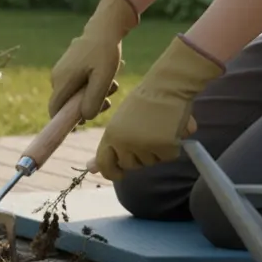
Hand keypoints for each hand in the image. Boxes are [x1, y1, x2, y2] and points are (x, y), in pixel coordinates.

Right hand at [48, 0, 137, 120]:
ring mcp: (61, 71)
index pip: (55, 110)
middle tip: (109, 101)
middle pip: (66, 103)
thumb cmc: (105, 52)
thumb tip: (85, 118)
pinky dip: (91, 85)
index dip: (64, 122)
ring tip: (113, 85)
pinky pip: (76, 84)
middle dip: (87, 106)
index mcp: (62, 81)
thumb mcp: (104, 78)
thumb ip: (93, 99)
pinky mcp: (68, 67)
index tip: (80, 127)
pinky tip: (107, 77)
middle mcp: (57, 77)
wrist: (105, 27)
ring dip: (93, 95)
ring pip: (74, 94)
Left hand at [94, 36, 223, 179]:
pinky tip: (170, 130)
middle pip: (130, 165)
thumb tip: (90, 170)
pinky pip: (168, 156)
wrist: (167, 86)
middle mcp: (125, 143)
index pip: (104, 164)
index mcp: (110, 135)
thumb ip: (108, 146)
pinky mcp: (166, 147)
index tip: (118, 175)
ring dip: (155, 151)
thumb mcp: (119, 122)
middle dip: (138, 156)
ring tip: (157, 128)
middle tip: (145, 135)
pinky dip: (171, 147)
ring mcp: (146, 146)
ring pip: (150, 162)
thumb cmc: (143, 102)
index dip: (110, 172)